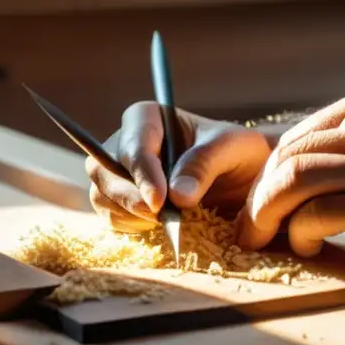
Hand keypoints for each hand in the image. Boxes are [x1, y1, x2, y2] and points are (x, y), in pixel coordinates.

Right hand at [86, 102, 271, 232]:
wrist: (243, 178)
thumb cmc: (237, 152)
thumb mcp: (233, 148)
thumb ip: (204, 164)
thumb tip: (177, 196)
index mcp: (148, 117)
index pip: (133, 143)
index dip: (142, 172)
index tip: (159, 200)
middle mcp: (126, 142)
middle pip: (103, 168)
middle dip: (127, 196)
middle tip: (157, 217)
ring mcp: (119, 173)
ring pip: (101, 195)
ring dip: (128, 214)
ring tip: (163, 222)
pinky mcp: (122, 201)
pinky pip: (110, 217)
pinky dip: (129, 227)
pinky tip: (157, 227)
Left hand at [234, 88, 344, 255]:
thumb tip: (305, 170)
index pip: (294, 137)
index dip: (268, 174)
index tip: (262, 202)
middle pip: (285, 157)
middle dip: (257, 197)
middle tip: (249, 228)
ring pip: (292, 181)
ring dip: (267, 216)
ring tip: (262, 239)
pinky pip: (319, 213)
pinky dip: (302, 233)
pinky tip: (308, 245)